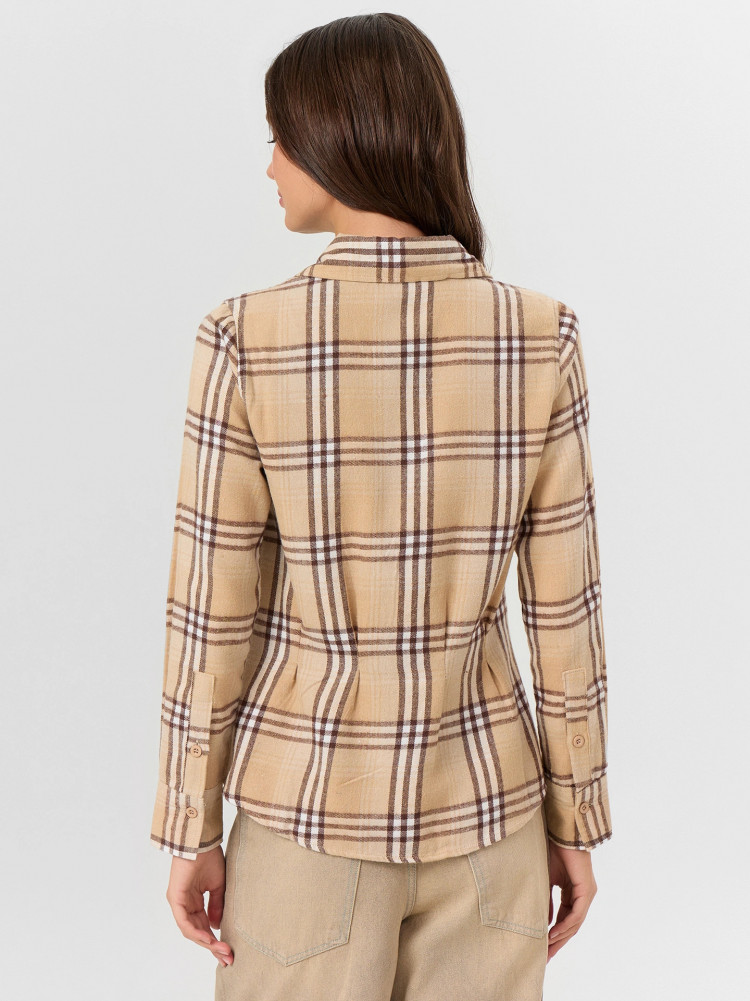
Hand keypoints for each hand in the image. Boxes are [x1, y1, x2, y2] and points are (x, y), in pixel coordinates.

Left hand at [165, 846, 233, 966]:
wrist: (201, 841)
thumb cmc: (209, 857)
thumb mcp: (217, 886)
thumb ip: (216, 906)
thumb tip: (217, 926)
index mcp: (194, 901)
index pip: (204, 926)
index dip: (215, 939)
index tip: (228, 951)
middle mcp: (184, 904)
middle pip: (198, 932)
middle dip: (213, 946)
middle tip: (227, 958)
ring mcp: (179, 903)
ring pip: (191, 930)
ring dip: (207, 942)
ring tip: (222, 951)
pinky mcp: (175, 899)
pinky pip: (185, 922)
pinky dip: (197, 932)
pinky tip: (209, 939)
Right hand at [546, 839, 597, 960]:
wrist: (562, 832)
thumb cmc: (553, 850)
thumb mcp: (546, 879)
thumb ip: (546, 899)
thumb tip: (544, 922)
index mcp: (574, 892)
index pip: (565, 919)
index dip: (554, 934)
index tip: (541, 947)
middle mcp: (583, 895)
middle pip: (571, 926)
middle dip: (558, 942)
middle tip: (545, 958)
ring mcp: (587, 894)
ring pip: (575, 923)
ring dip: (560, 937)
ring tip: (547, 948)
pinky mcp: (587, 891)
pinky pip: (576, 914)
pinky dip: (565, 925)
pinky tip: (553, 933)